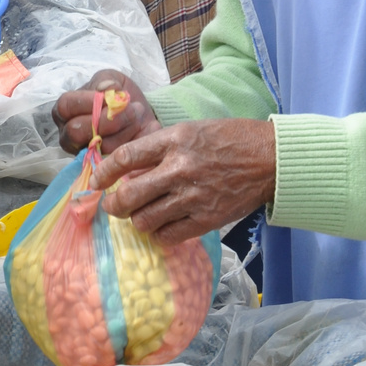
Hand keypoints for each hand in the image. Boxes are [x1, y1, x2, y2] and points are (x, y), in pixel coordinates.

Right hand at [52, 70, 161, 155]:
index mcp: (66, 111)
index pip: (64, 107)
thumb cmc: (119, 96)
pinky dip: (131, 142)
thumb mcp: (112, 80)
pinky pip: (114, 159)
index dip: (85, 101)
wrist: (140, 114)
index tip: (108, 97)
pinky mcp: (103, 166)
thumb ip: (106, 80)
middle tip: (127, 109)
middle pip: (75, 131)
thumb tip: (105, 88)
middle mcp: (69, 134)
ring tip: (136, 115)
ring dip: (123, 128)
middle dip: (105, 120)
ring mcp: (84, 152)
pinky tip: (139, 130)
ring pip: (99, 145)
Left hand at [93, 118, 274, 244]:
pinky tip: (162, 226)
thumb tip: (130, 172)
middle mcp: (179, 168)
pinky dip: (160, 234)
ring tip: (140, 215)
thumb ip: (160, 149)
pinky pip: (170, 235)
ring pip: (145, 220)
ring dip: (137, 220)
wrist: (269, 158)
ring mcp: (193, 196)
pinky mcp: (207, 219)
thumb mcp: (190, 130)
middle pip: (129, 195)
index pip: (126, 157)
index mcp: (173, 140)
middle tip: (111, 206)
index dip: (105, 172)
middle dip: (113, 205)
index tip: (97, 180)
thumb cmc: (228, 139)